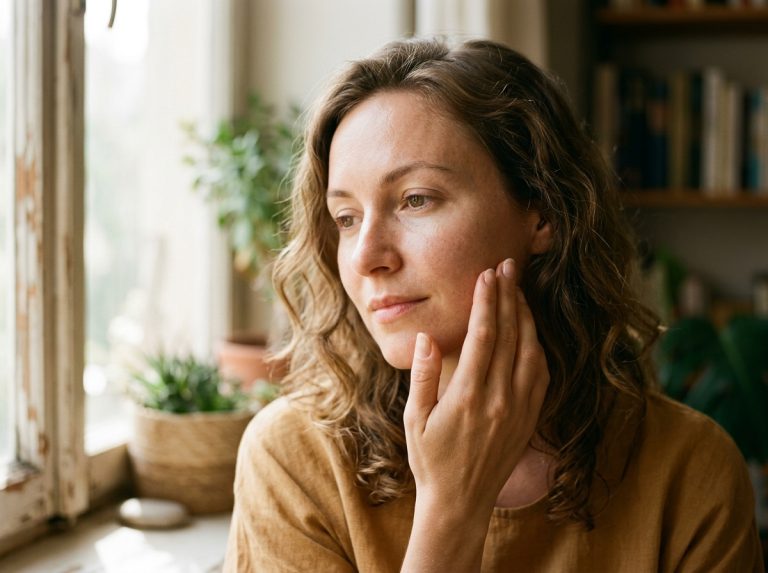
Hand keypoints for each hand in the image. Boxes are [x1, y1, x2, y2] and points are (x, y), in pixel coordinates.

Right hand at [403, 258, 549, 517]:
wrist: (461, 502)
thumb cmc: (430, 460)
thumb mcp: (414, 419)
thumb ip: (423, 376)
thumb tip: (427, 337)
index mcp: (468, 397)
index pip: (483, 336)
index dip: (486, 301)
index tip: (487, 274)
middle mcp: (500, 400)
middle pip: (511, 335)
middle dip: (509, 296)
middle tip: (507, 266)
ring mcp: (519, 409)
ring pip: (531, 350)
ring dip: (526, 316)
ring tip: (518, 289)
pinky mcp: (530, 418)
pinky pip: (541, 373)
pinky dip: (538, 344)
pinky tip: (530, 329)